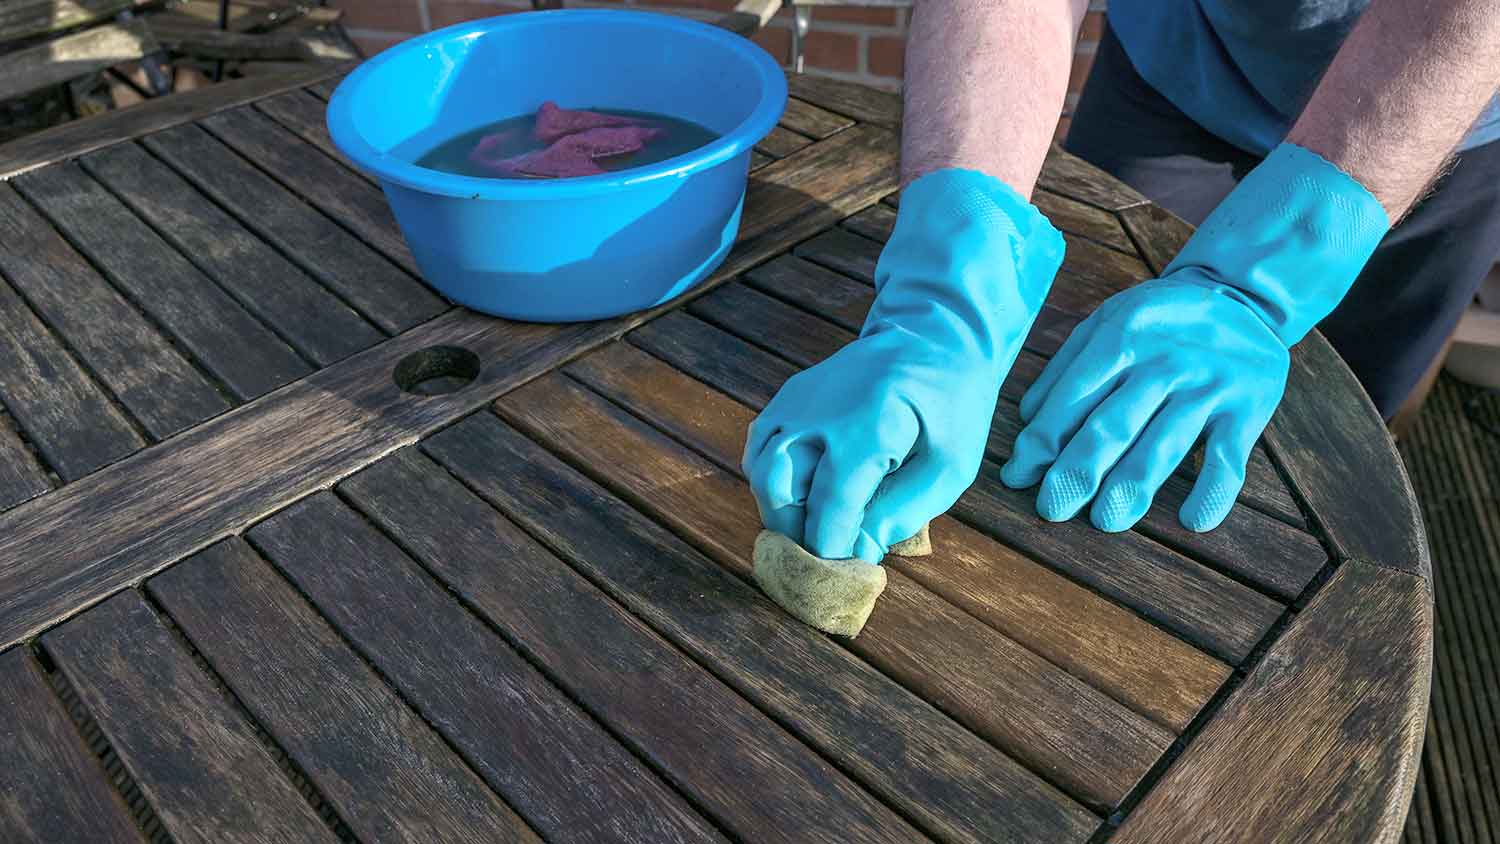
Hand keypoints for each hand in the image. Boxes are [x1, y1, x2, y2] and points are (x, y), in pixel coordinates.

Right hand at [743, 169, 1064, 562]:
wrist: (934, 333)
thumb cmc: (951, 402)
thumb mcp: (951, 464)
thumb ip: (905, 510)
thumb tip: (860, 549)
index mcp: (866, 428)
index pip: (830, 506)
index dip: (830, 549)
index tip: (841, 579)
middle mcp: (817, 413)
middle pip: (779, 491)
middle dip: (796, 535)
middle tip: (822, 561)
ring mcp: (796, 402)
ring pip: (761, 472)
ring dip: (780, 510)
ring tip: (811, 531)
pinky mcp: (788, 398)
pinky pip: (761, 449)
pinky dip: (771, 481)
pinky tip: (799, 497)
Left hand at [1000, 275, 1286, 531]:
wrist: (1240, 297)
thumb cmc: (1156, 320)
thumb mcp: (1107, 321)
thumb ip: (1066, 368)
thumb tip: (1027, 419)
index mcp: (1120, 339)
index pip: (1073, 399)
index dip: (1042, 442)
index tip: (1017, 478)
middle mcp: (1163, 363)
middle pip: (1113, 426)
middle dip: (1078, 472)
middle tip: (1051, 508)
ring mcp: (1206, 388)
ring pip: (1163, 446)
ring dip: (1131, 487)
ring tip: (1106, 520)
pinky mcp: (1246, 410)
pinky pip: (1228, 458)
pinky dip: (1212, 492)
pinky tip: (1191, 521)